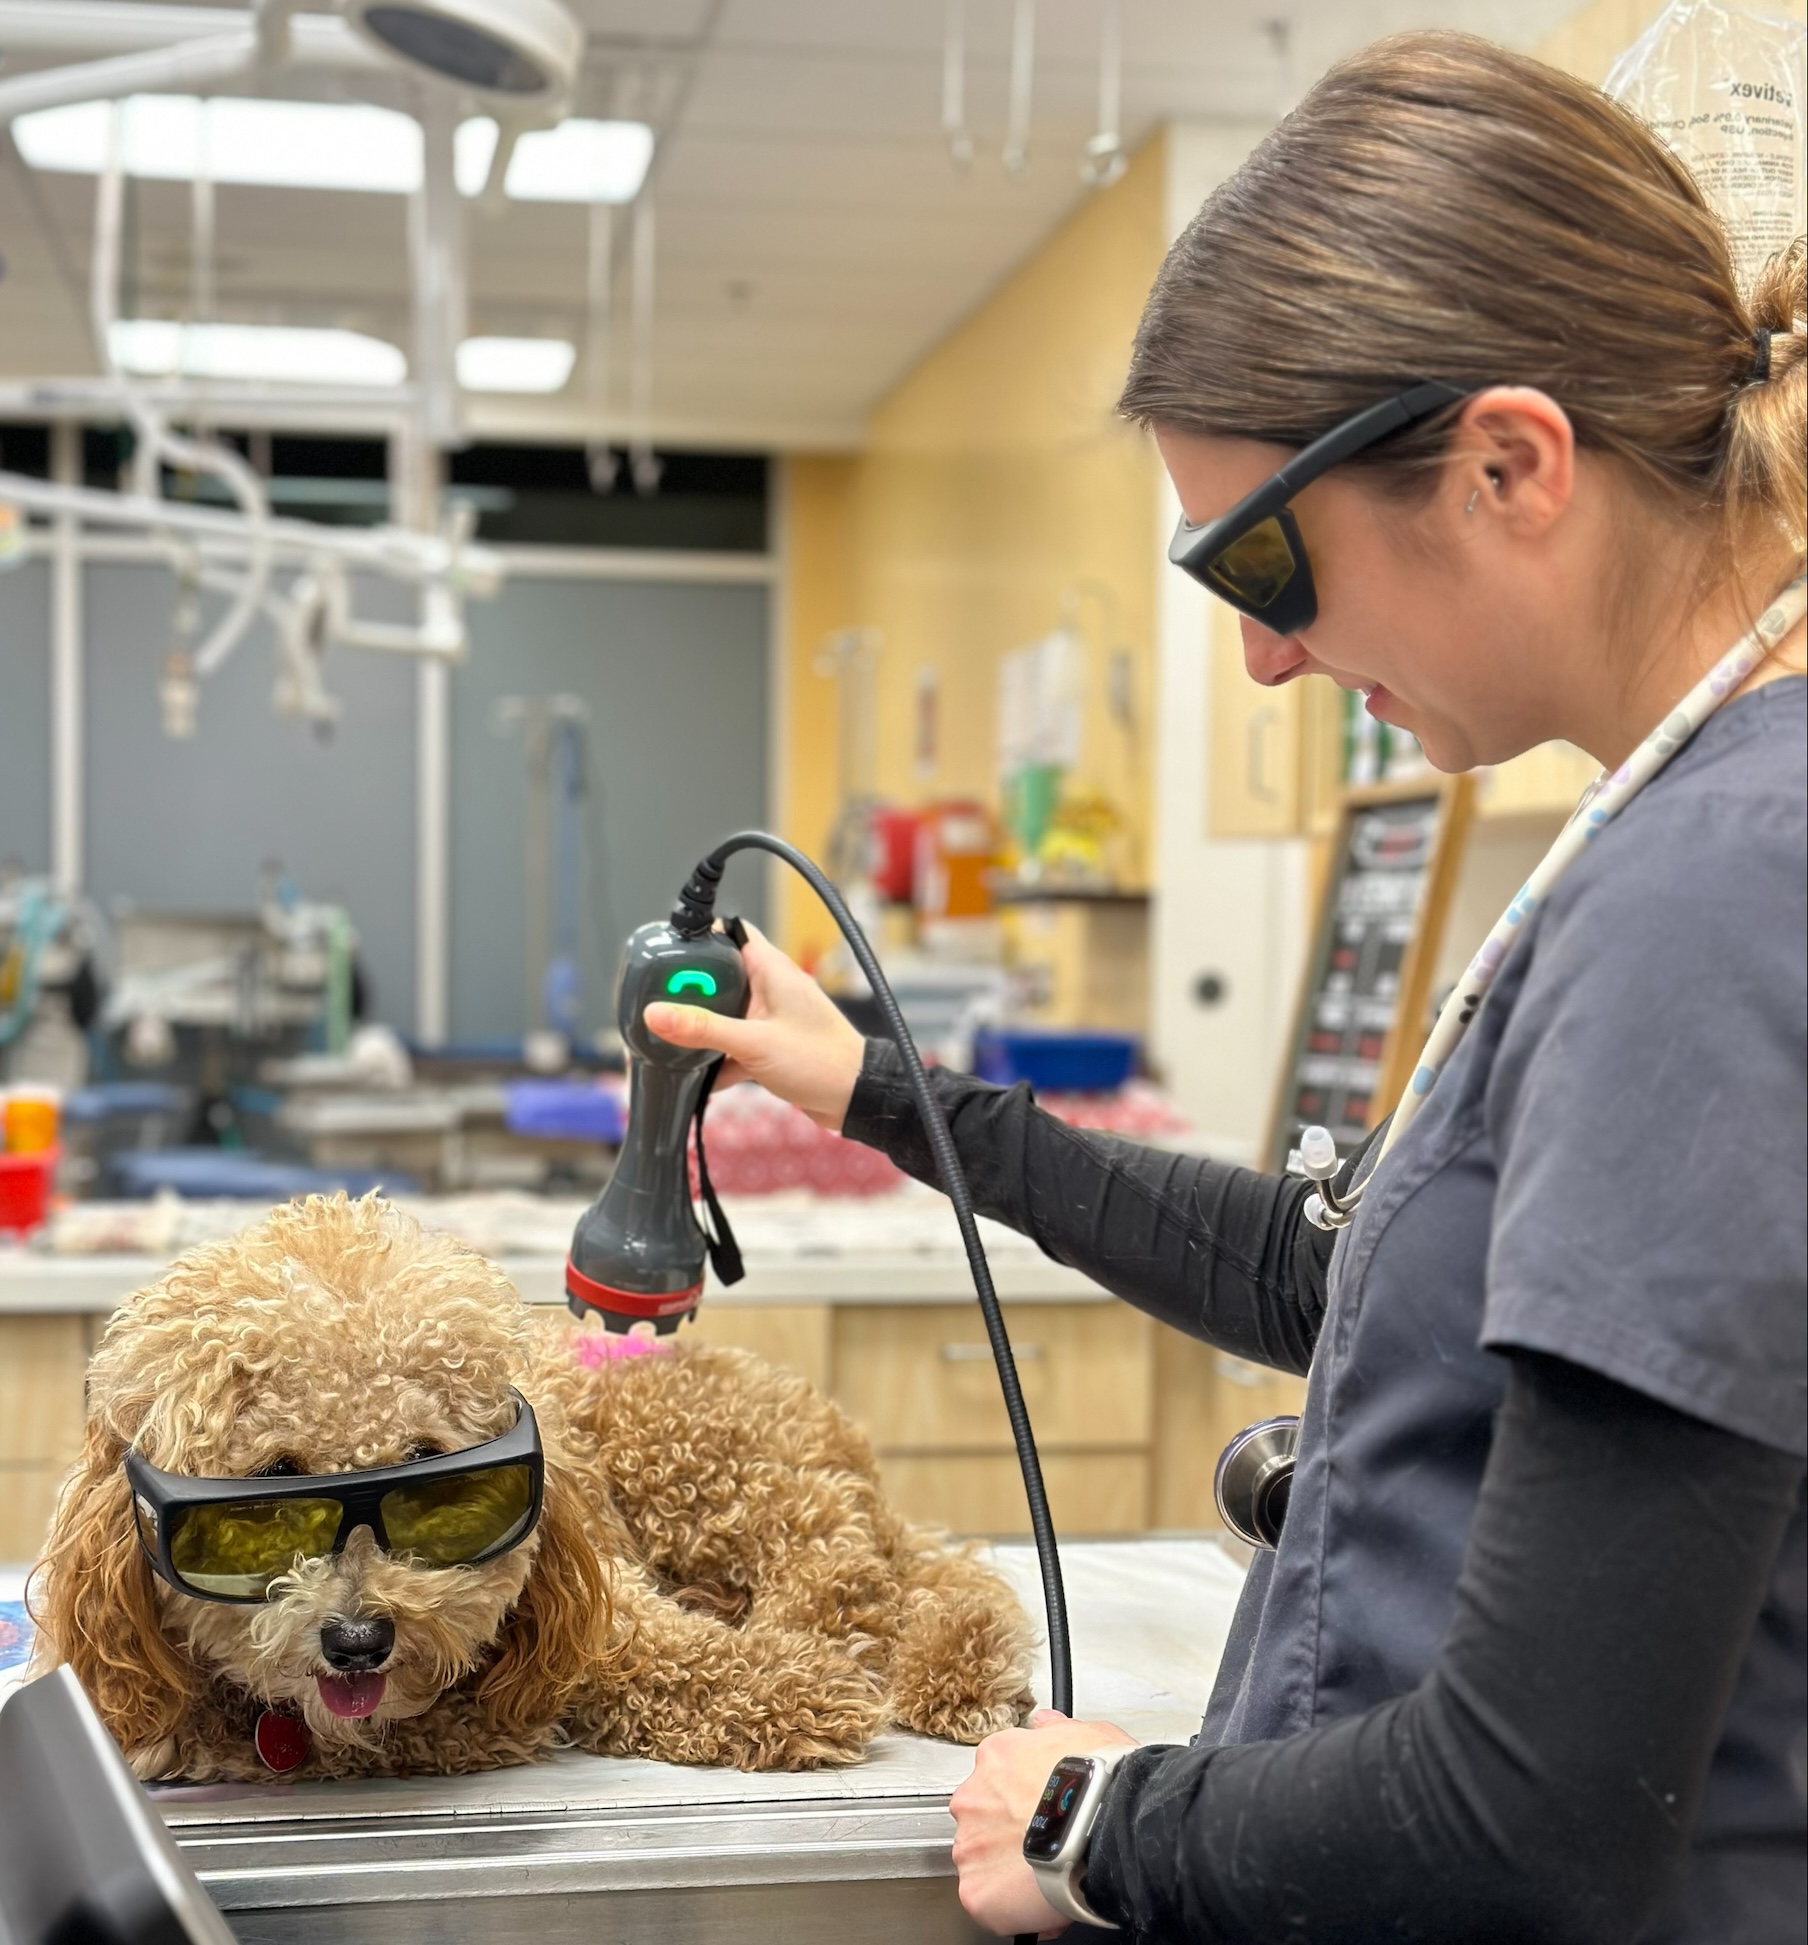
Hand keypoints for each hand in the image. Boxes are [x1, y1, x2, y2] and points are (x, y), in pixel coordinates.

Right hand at [641, 924, 867, 1130]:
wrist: (856, 1099)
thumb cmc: (821, 1060)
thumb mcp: (753, 1043)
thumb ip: (703, 1029)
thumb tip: (657, 1014)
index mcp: (773, 970)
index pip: (732, 934)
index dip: (702, 938)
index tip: (669, 952)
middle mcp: (772, 989)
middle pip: (722, 977)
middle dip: (694, 992)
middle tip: (662, 1004)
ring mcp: (772, 1018)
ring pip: (727, 1014)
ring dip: (706, 1030)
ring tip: (675, 1041)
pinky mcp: (772, 1046)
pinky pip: (736, 1045)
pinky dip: (720, 1060)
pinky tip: (700, 1078)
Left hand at [950, 1710, 1137, 1937]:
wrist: (1103, 1828)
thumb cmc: (1101, 1782)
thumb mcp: (1085, 1733)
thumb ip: (1056, 1730)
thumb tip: (1046, 1725)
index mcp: (996, 1758)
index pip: (998, 1778)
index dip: (1021, 1797)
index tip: (1040, 1809)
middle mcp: (973, 1798)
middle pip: (983, 1817)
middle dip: (1008, 1830)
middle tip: (1044, 1841)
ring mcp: (970, 1846)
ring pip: (981, 1860)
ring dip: (1005, 1866)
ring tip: (1045, 1871)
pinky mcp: (977, 1891)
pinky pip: (987, 1902)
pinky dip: (1010, 1906)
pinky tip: (1040, 1899)